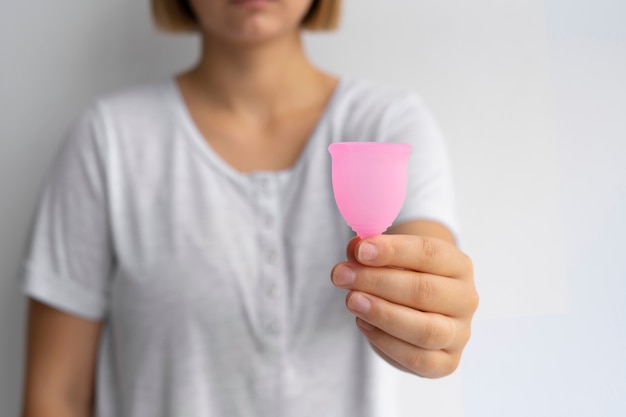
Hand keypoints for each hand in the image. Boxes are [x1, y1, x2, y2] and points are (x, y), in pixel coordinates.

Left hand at [331, 234, 477, 377]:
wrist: (419, 306)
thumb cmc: (402, 275)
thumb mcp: (388, 257)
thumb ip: (369, 251)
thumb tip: (355, 250)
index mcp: (458, 265)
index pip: (429, 253)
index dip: (393, 251)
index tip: (361, 250)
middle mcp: (466, 299)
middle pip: (424, 291)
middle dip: (377, 282)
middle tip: (342, 275)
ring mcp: (459, 333)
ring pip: (425, 330)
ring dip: (382, 314)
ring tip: (351, 300)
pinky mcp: (446, 362)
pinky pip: (418, 359)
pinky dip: (386, 342)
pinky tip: (363, 324)